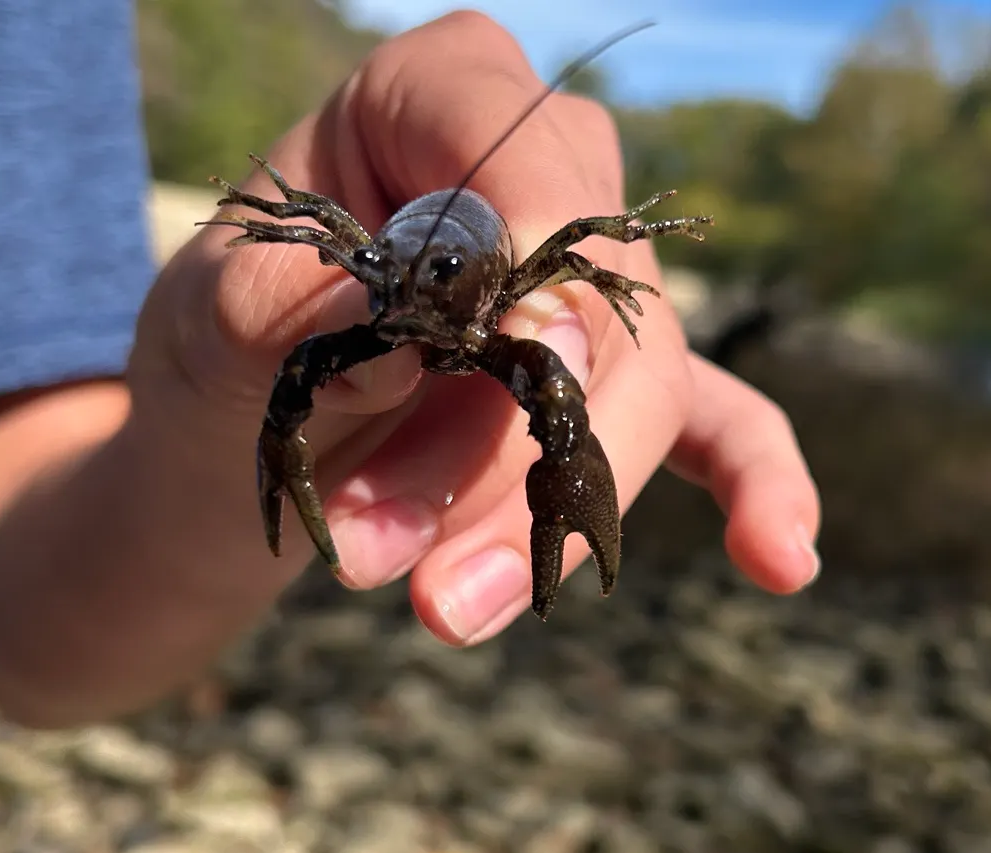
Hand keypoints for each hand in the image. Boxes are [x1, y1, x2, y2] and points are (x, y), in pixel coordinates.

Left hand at [155, 9, 821, 645]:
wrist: (239, 447)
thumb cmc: (225, 356)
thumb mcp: (206, 329)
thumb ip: (286, 312)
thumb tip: (409, 322)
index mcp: (431, 103)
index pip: (519, 151)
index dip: (534, 255)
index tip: (520, 358)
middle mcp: (539, 183)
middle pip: (593, 309)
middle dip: (510, 462)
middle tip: (406, 578)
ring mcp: (594, 296)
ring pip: (633, 400)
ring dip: (543, 524)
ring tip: (441, 611)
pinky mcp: (620, 392)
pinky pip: (716, 430)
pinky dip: (754, 491)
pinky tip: (783, 561)